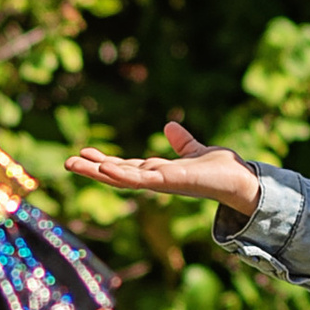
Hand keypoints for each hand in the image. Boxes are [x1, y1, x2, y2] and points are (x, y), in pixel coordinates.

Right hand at [64, 118, 263, 217]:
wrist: (241, 179)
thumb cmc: (221, 169)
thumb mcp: (195, 151)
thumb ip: (182, 142)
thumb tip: (170, 126)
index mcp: (159, 172)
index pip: (126, 167)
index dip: (105, 160)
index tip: (85, 152)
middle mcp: (156, 180)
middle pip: (118, 174)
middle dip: (92, 169)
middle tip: (68, 161)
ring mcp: (161, 183)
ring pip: (122, 178)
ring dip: (98, 171)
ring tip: (75, 163)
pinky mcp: (170, 182)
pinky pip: (141, 180)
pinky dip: (122, 174)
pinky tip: (105, 168)